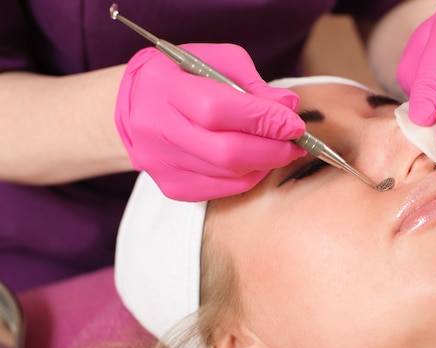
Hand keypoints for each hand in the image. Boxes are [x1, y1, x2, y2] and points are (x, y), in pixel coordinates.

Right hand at [115, 43, 305, 200]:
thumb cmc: (180, 78)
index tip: (295, 124)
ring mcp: (162, 163)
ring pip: (228, 174)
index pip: (219, 111)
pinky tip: (257, 163)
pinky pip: (221, 190)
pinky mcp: (171, 186)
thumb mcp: (214, 62)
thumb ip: (252, 83)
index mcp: (165, 88)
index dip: (264, 120)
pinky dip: (248, 177)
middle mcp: (158, 129)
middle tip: (296, 143)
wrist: (132, 106)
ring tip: (281, 150)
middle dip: (272, 150)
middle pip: (227, 152)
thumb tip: (288, 106)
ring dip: (265, 164)